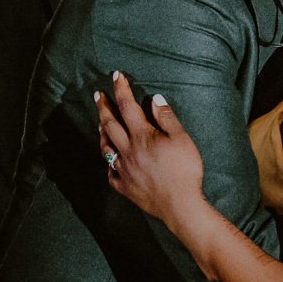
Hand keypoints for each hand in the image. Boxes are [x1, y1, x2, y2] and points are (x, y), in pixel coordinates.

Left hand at [97, 72, 205, 226]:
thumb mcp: (182, 139)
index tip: (116, 76)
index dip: (120, 89)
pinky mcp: (123, 186)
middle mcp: (127, 150)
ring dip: (101, 132)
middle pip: (109, 124)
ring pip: (105, 147)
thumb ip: (166, 118)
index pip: (127, 106)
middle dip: (103, 107)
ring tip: (100, 122)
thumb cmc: (184, 170)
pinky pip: (110, 172)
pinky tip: (111, 158)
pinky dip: (109, 162)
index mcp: (142, 136)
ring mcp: (123, 169)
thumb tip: (155, 99)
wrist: (179, 205)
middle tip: (98, 95)